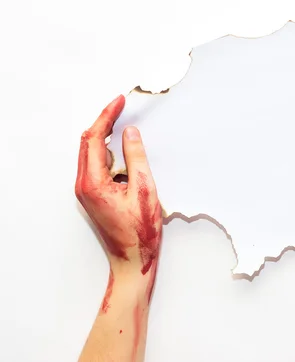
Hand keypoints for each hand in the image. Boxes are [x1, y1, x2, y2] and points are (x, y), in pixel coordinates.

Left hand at [75, 95, 161, 277]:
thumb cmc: (140, 231)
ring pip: (93, 154)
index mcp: (92, 183)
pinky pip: (99, 166)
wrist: (134, 260)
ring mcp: (87, 191)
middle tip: (121, 107)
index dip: (106, 117)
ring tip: (126, 127)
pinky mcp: (95, 195)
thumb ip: (136, 158)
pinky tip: (124, 152)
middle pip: (88, 144)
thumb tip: (131, 133)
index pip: (93, 139)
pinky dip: (110, 154)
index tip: (119, 101)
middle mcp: (84, 185)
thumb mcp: (144, 189)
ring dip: (107, 139)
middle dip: (104, 123)